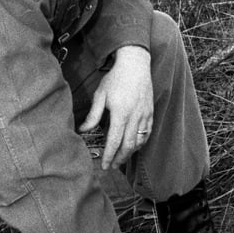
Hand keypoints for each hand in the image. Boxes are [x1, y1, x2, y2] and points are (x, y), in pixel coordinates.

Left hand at [78, 45, 153, 169]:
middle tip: (112, 167)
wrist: (135, 65)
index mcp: (120, 113)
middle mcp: (134, 117)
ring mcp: (144, 115)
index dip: (109, 156)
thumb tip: (83, 130)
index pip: (114, 141)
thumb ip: (93, 115)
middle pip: (128, 145)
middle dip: (120, 158)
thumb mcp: (100, 95)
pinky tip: (134, 145)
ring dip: (130, 152)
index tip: (104, 166)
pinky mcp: (150, 113)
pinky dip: (141, 142)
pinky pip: (147, 132)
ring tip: (121, 158)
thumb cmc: (115, 79)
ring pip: (139, 141)